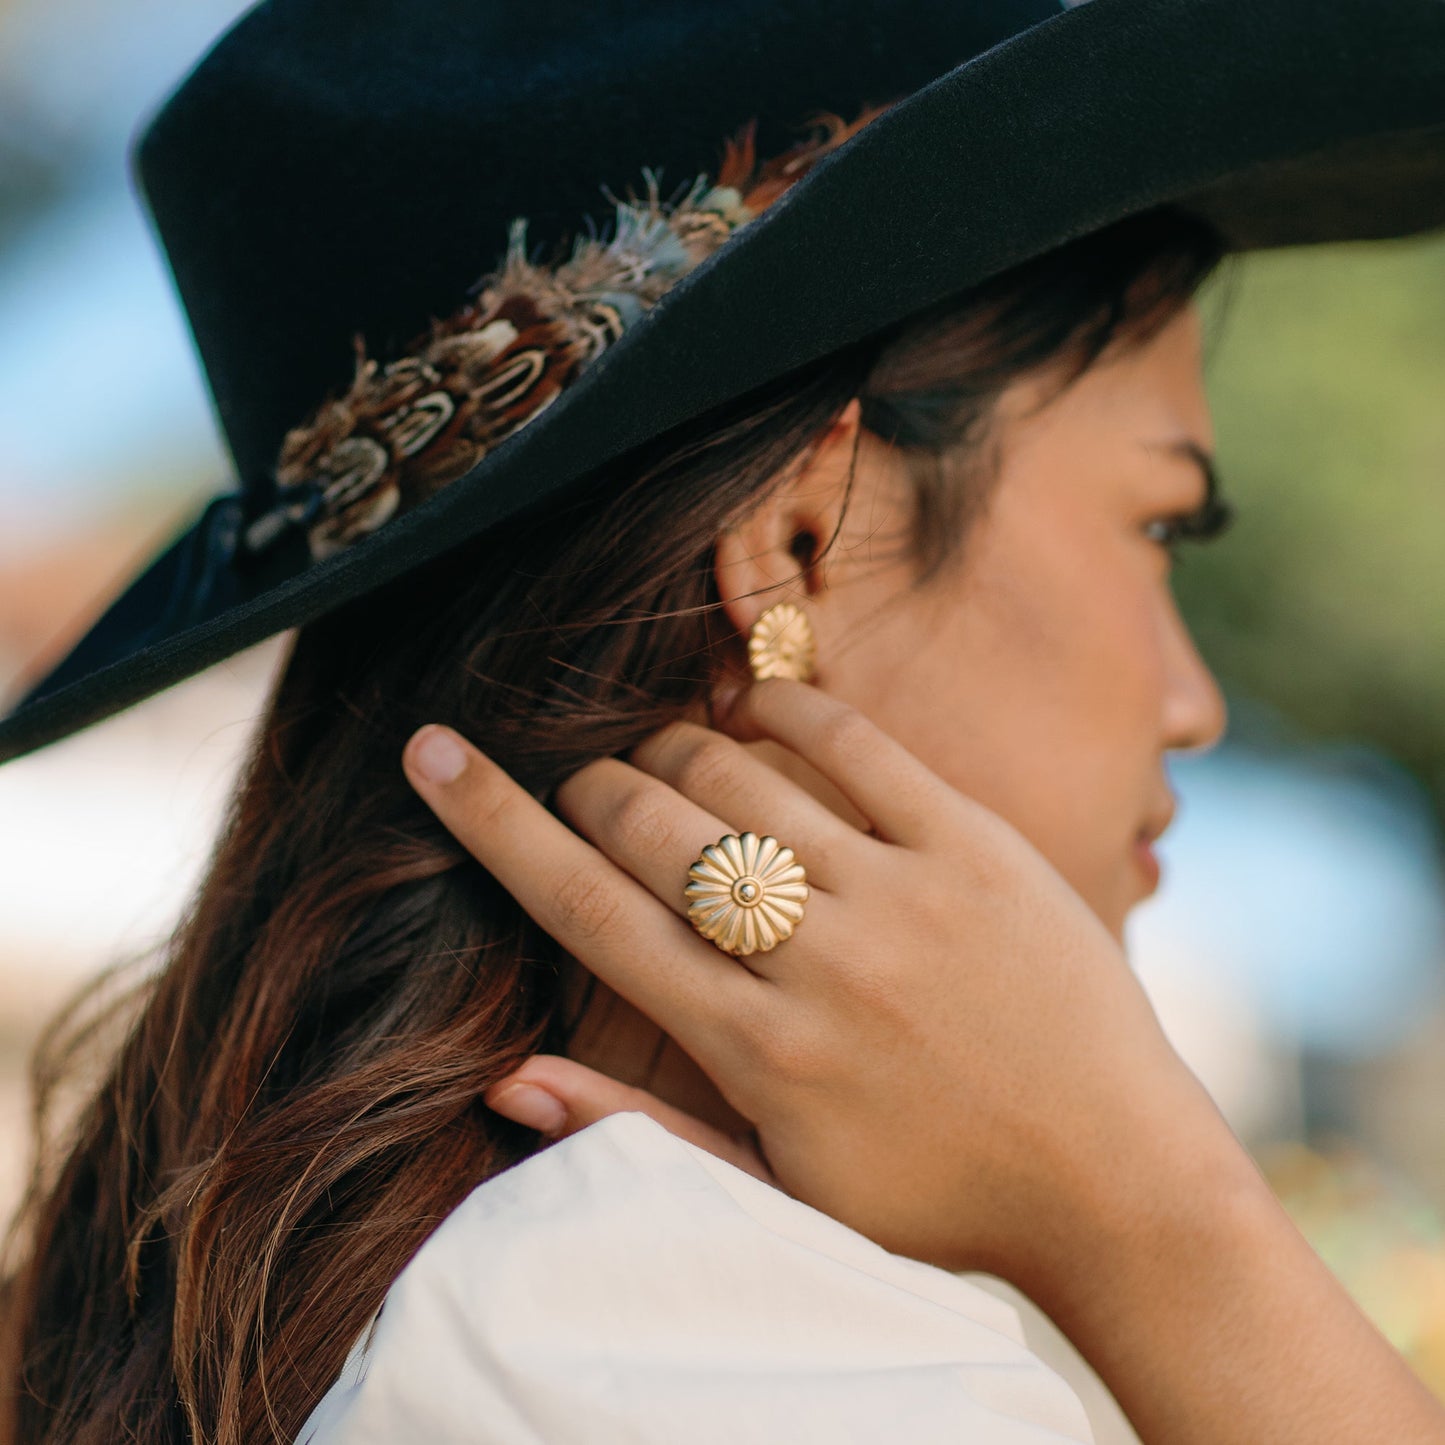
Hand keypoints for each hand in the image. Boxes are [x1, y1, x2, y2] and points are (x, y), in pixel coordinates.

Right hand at [403, 679, 1226, 1285]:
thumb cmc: (937, 1198)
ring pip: (741, 779)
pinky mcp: (979, 850)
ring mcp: (903, 897)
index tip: (432, 756)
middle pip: (653, 830)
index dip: (495, 825)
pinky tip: (754, 706)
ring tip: (665, 761)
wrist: (1116, 1182)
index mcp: (754, 1050)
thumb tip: (506, 1079)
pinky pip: (862, 748)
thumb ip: (640, 1128)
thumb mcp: (779, 1190)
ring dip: (677, 750)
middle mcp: (816, 964)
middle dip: (590, 785)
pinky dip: (789, 711)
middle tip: (586, 782)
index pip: (588, 913)